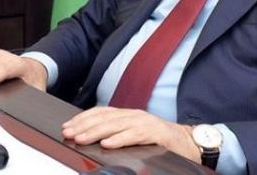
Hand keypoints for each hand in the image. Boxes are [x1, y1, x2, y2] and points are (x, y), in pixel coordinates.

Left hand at [62, 107, 199, 162]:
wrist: (189, 142)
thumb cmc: (160, 141)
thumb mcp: (135, 135)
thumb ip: (118, 133)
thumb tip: (94, 139)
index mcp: (128, 115)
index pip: (101, 112)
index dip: (83, 118)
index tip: (67, 127)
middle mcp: (135, 116)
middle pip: (105, 118)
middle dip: (84, 125)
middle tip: (69, 133)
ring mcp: (146, 123)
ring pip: (117, 125)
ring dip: (97, 131)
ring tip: (82, 138)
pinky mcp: (156, 133)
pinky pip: (135, 135)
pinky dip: (120, 139)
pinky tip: (107, 144)